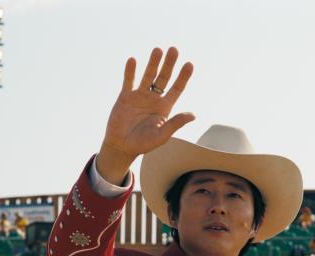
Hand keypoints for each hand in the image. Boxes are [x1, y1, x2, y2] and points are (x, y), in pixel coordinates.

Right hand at [97, 47, 194, 184]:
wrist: (122, 146)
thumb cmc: (144, 144)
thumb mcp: (162, 135)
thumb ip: (175, 123)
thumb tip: (193, 115)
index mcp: (165, 107)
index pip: (177, 88)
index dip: (183, 76)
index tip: (189, 64)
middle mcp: (153, 98)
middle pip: (163, 77)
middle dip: (169, 64)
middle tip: (174, 49)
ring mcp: (139, 96)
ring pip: (148, 75)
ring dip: (153, 63)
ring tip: (158, 50)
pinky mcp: (125, 97)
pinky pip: (128, 81)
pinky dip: (130, 71)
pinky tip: (133, 60)